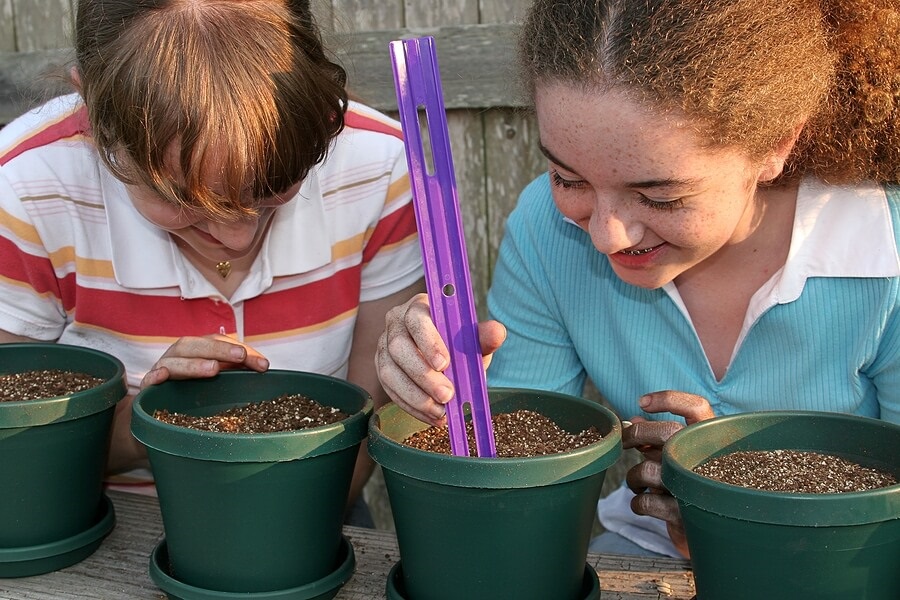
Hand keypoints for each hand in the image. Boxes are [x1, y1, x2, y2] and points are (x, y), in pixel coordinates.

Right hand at [140, 334, 268, 387]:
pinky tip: (162, 376)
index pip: (218, 342)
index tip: (263, 366)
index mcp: (195, 350)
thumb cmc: (191, 391)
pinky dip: (155, 377)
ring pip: (173, 362)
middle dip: (219, 349)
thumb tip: (264, 366)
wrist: (155, 412)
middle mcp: (177, 356)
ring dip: (193, 364)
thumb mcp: (217, 378)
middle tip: (240, 356)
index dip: (240, 350)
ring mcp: (160, 370)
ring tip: (213, 369)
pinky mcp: (147, 389)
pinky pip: (149, 381)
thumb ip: (237, 369)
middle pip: (195, 345)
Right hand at [375, 293, 505, 424]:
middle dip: (423, 375)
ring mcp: (384, 347)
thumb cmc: (457, 342)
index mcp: (417, 308)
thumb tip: (497, 332)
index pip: (416, 320)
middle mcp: (395, 324)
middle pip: (399, 348)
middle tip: (447, 395)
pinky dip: (412, 407)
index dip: (428, 342)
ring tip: (440, 411)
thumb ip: (484, 336)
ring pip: (389, 373)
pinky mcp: (382, 369)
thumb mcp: (473, 339)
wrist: (446, 356)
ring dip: (415, 396)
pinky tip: (432, 416)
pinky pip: (390, 390)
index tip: (445, 365)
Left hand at [623, 390, 715, 557]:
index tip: (642, 402)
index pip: (697, 408)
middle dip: (636, 434)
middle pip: (667, 432)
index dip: (669, 399)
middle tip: (624, 442)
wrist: (717, 534)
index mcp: (712, 441)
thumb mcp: (680, 458)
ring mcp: (699, 488)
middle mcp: (710, 461)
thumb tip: (633, 418)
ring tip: (636, 482)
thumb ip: (659, 438)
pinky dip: (636, 502)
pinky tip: (642, 503)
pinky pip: (646, 501)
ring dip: (632, 477)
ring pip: (648, 470)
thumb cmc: (692, 487)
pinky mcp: (687, 515)